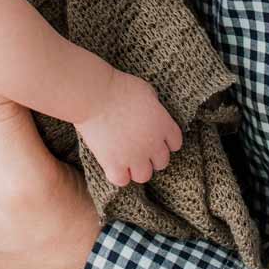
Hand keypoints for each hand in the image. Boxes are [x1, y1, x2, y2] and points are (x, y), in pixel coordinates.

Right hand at [74, 69, 182, 187]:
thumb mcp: (145, 90)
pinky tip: (113, 164)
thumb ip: (154, 106)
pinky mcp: (114, 164)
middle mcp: (152, 144)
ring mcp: (133, 156)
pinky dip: (119, 175)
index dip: (166, 141)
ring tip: (127, 158)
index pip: (175, 143)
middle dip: (152, 155)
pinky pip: (122, 180)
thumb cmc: (118, 87)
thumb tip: (153, 113)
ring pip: (144, 175)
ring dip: (137, 168)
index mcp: (163, 124)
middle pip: (162, 162)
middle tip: (140, 147)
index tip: (155, 137)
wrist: (94, 95)